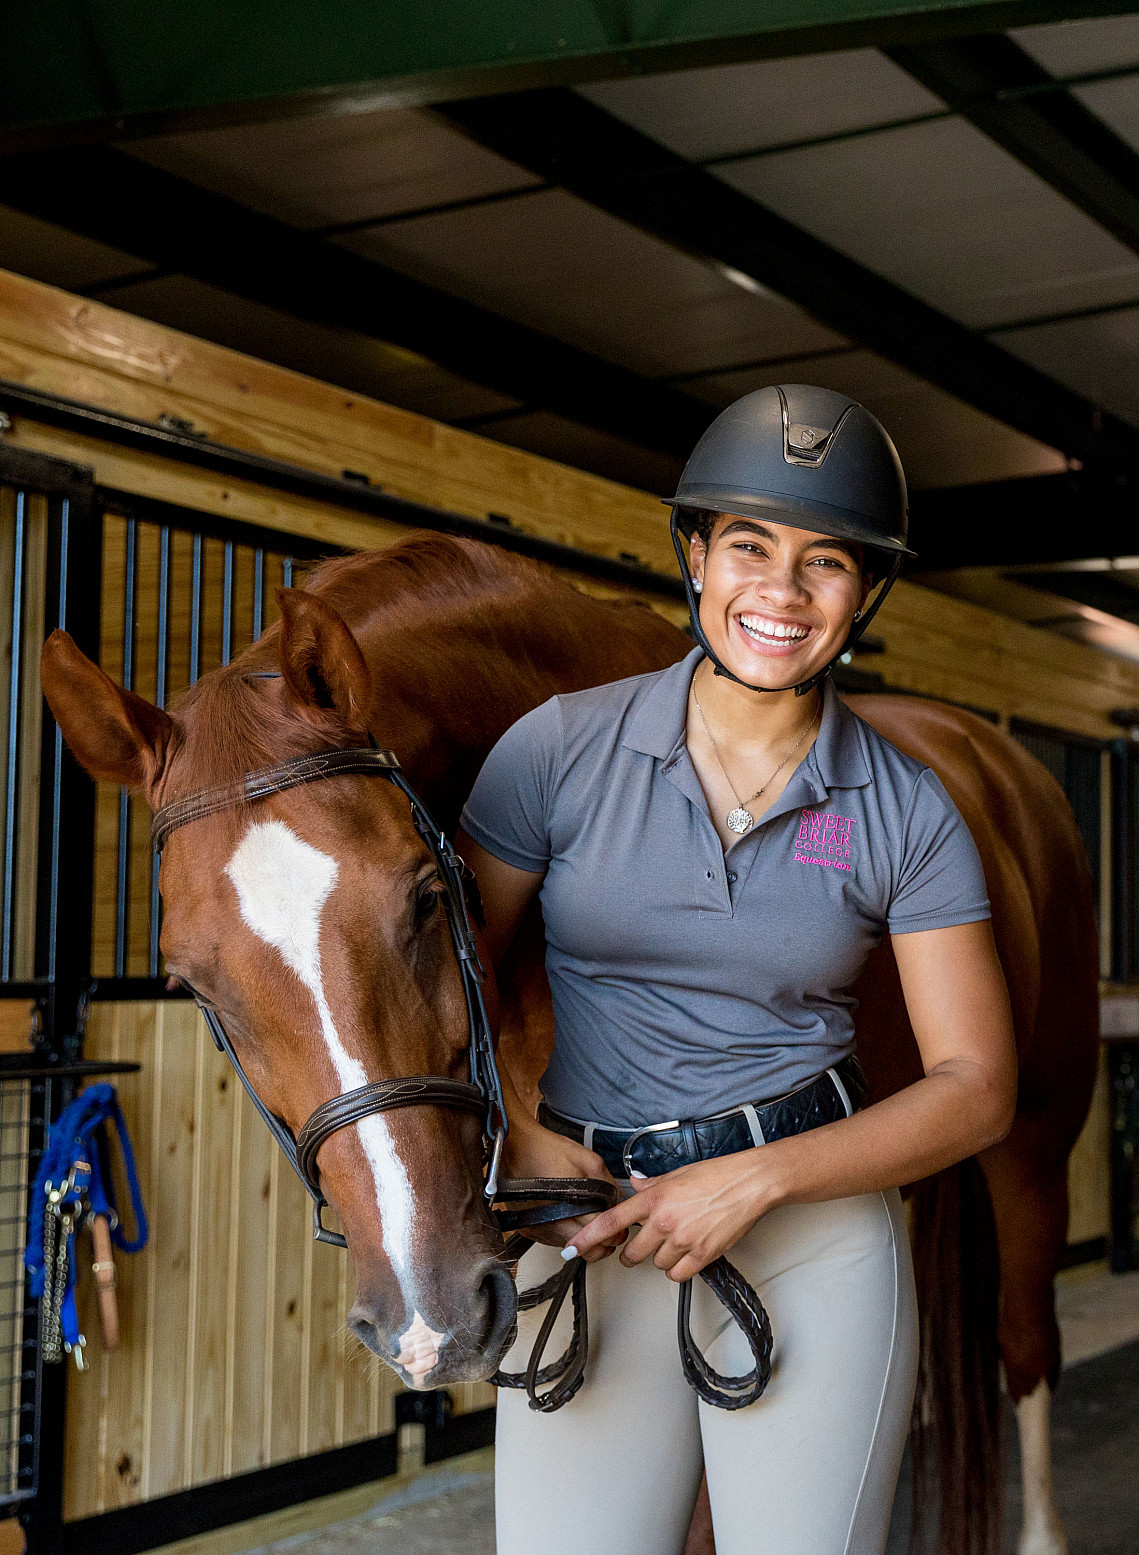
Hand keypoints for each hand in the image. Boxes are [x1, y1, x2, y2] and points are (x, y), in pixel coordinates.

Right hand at [502, 1118, 619, 1250]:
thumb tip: (618, 1199)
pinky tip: (570, 1221)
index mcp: (569, 1204)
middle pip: (586, 1250)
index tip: (621, 1228)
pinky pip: (555, 1243)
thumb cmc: (545, 1150)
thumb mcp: (587, 1158)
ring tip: (589, 1224)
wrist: (515, 1148)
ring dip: (585, 1242)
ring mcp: (539, 1228)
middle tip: (610, 1232)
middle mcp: (552, 1222)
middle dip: (603, 1243)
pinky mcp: (529, 1230)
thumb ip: (607, 1181)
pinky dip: (567, 1237)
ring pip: (571, 1250)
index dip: (615, 1233)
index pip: (600, 1232)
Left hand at [567, 1149, 784, 1281]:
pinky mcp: (702, 1255)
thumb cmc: (717, 1175)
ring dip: (661, 1257)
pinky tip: (687, 1253)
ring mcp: (683, 1240)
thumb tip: (635, 1184)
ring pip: (656, 1264)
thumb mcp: (678, 1173)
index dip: (588, 1237)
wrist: (750, 1184)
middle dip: (633, 1252)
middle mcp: (664, 1221)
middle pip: (632, 1253)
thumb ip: (651, 1184)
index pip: (611, 1221)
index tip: (573, 1248)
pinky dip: (679, 1268)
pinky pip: (677, 1274)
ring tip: (678, 1240)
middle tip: (644, 1244)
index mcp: (654, 1198)